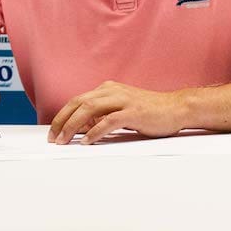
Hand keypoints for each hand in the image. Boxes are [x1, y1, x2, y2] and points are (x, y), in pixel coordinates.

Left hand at [48, 81, 187, 144]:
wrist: (178, 108)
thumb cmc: (151, 112)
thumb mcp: (122, 109)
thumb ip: (103, 115)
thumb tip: (82, 128)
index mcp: (110, 89)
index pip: (78, 100)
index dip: (62, 116)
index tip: (54, 131)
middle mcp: (114, 91)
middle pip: (79, 103)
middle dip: (62, 121)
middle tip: (53, 138)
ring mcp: (124, 100)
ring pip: (89, 109)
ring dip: (73, 126)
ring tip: (64, 140)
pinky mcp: (134, 112)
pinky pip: (108, 121)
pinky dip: (94, 131)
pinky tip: (87, 141)